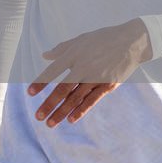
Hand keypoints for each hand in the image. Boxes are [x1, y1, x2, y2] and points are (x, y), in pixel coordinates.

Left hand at [27, 18, 151, 126]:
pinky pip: (92, 100)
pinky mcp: (108, 85)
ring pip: (75, 98)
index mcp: (73, 55)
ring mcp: (96, 78)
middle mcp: (83, 68)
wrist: (131, 42)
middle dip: (49, 104)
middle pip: (62, 89)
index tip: (30, 93)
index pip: (52, 71)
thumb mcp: (79, 40)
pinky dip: (81, 110)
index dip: (41, 83)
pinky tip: (71, 119)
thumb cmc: (102, 39)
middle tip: (37, 116)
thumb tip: (44, 55)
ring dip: (62, 112)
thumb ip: (61, 49)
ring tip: (50, 123)